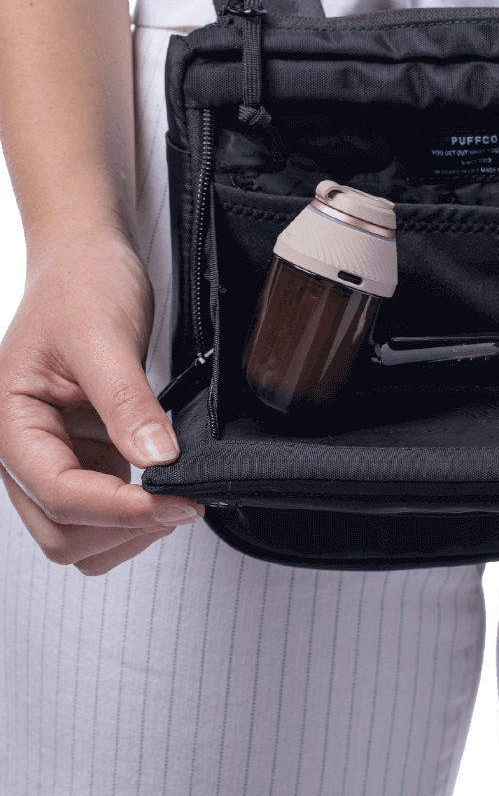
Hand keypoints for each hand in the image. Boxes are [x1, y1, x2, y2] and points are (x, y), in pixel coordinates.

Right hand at [0, 230, 203, 575]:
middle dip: (123, 528)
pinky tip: (165, 482)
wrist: (87, 262)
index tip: (176, 502)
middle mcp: (24, 449)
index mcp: (10, 422)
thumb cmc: (81, 286)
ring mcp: (54, 456)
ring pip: (80, 533)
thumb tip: (158, 458)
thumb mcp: (105, 337)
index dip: (120, 510)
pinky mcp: (82, 455)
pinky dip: (135, 512)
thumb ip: (127, 403)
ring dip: (128, 530)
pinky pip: (102, 510)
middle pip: (62, 532)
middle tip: (183, 501)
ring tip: (174, 495)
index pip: (58, 493)